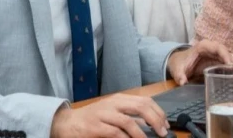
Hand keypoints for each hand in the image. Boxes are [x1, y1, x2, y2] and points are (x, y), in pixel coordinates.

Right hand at [50, 94, 169, 137]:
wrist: (67, 123)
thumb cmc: (93, 119)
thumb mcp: (113, 113)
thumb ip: (130, 116)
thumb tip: (150, 125)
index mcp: (120, 99)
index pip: (145, 101)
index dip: (158, 112)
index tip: (165, 124)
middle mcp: (113, 103)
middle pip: (141, 107)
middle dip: (156, 120)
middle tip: (162, 132)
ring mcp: (103, 114)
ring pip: (129, 121)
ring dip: (142, 134)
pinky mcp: (95, 127)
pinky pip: (115, 133)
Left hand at [167, 40, 232, 85]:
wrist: (179, 62)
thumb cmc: (180, 63)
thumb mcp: (177, 70)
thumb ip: (180, 76)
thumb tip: (183, 82)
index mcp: (203, 46)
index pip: (218, 48)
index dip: (225, 55)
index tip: (230, 64)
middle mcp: (213, 48)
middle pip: (227, 52)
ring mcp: (217, 54)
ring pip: (231, 56)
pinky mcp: (218, 60)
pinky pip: (230, 61)